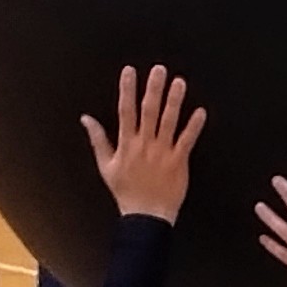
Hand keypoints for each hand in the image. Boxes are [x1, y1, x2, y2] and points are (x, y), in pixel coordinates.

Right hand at [83, 67, 206, 221]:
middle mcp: (144, 144)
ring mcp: (163, 152)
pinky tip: (200, 111)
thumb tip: (86, 118)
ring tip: (179, 82)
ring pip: (169, 121)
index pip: (126, 110)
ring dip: (174, 101)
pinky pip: (187, 140)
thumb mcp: (105, 165)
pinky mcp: (179, 161)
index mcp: (126, 144)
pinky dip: (194, 126)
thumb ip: (98, 139)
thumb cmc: (125, 191)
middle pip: (149, 111)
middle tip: (159, 70)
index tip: (130, 71)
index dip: (127, 89)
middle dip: (153, 88)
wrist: (145, 216)